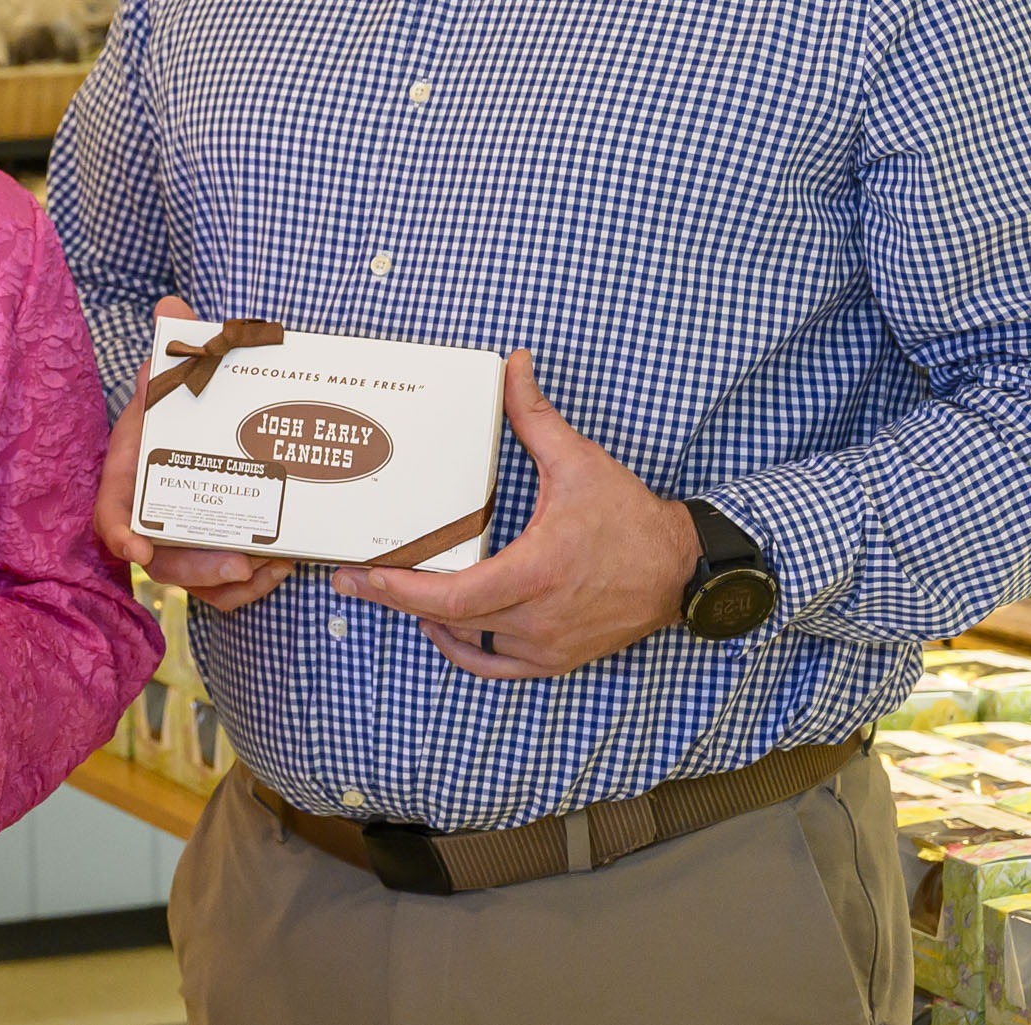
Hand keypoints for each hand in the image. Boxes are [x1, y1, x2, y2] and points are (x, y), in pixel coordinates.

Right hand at [93, 296, 293, 614]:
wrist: (201, 422)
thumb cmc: (182, 402)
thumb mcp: (178, 371)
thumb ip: (177, 345)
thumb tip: (173, 307)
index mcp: (132, 472)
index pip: (111, 511)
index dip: (120, 534)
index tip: (138, 552)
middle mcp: (151, 512)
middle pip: (159, 557)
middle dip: (196, 567)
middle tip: (239, 562)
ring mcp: (179, 537)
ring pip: (194, 580)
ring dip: (230, 583)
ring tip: (273, 564)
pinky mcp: (209, 552)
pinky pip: (222, 587)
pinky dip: (250, 585)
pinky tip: (283, 561)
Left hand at [332, 349, 698, 678]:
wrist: (680, 569)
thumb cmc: (630, 518)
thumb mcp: (580, 461)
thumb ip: (536, 415)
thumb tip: (513, 364)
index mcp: (539, 572)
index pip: (456, 596)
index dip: (404, 590)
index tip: (366, 574)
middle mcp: (539, 618)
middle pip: (449, 620)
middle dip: (394, 601)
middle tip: (349, 579)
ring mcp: (547, 645)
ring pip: (467, 644)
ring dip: (424, 621)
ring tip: (386, 594)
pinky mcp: (555, 659)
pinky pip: (494, 666)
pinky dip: (461, 650)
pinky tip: (439, 627)